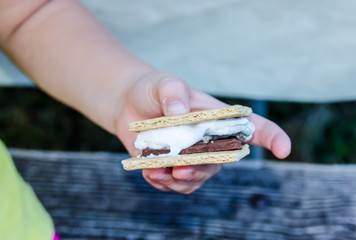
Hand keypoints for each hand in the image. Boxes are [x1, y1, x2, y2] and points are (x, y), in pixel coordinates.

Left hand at [115, 71, 290, 193]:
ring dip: (178, 181)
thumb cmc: (153, 90)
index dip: (272, 138)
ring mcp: (192, 156)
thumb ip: (173, 92)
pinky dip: (163, 184)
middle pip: (221, 162)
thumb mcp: (163, 83)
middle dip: (201, 170)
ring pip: (198, 179)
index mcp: (218, 118)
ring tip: (155, 171)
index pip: (252, 128)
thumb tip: (179, 112)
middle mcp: (210, 140)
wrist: (129, 104)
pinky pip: (176, 186)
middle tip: (179, 169)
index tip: (284, 150)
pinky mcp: (173, 168)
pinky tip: (150, 172)